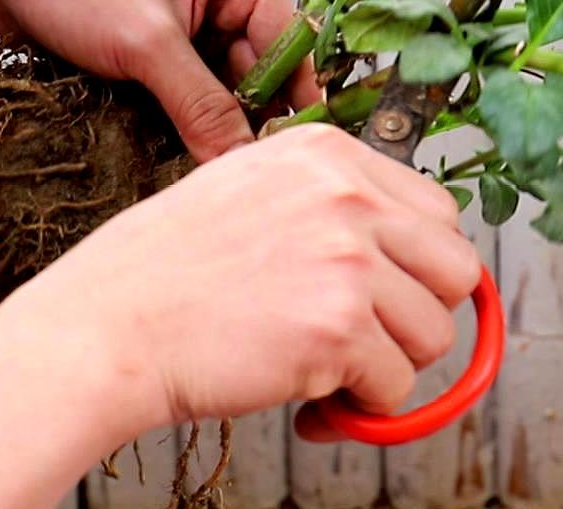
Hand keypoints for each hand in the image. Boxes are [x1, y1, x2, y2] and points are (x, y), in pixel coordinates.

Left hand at [0, 0, 318, 158]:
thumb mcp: (145, 46)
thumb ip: (202, 106)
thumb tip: (242, 164)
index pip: (291, 45)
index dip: (288, 104)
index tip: (281, 162)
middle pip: (263, 68)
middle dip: (246, 117)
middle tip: (236, 175)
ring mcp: (204, 8)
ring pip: (230, 82)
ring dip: (215, 120)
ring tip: (203, 164)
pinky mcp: (174, 33)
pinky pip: (200, 82)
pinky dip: (190, 112)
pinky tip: (180, 143)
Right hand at [0, 123, 481, 443]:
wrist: (107, 327)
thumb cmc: (166, 272)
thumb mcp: (254, 193)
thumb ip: (332, 210)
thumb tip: (410, 258)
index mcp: (328, 153)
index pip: (437, 212)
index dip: (416, 267)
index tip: (384, 297)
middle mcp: (346, 194)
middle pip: (455, 268)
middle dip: (418, 315)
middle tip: (366, 341)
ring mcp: (347, 258)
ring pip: (434, 332)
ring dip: (388, 365)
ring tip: (327, 371)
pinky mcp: (339, 326)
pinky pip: (395, 386)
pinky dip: (360, 408)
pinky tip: (310, 400)